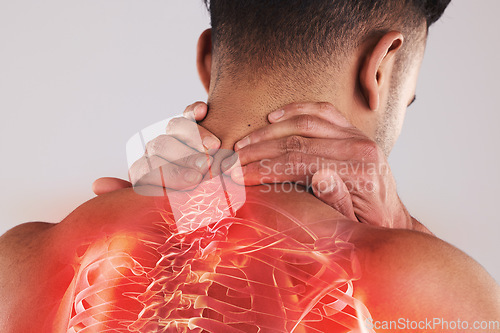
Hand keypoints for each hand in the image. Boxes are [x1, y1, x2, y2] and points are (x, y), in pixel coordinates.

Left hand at [92, 102, 219, 194]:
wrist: (210, 185)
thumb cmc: (187, 201)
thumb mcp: (163, 205)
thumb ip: (133, 197)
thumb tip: (97, 185)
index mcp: (145, 173)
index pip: (146, 169)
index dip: (169, 174)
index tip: (193, 181)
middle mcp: (157, 151)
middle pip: (161, 146)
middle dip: (184, 156)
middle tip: (205, 167)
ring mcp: (174, 135)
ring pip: (175, 126)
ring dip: (194, 134)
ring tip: (214, 147)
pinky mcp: (193, 121)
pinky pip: (189, 112)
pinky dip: (194, 109)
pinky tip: (203, 111)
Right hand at [224, 102, 427, 231]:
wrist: (391, 219)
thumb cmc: (368, 227)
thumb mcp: (355, 226)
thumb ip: (339, 201)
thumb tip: (321, 175)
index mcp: (359, 173)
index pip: (298, 164)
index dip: (263, 168)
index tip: (236, 175)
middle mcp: (361, 148)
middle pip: (297, 141)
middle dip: (258, 150)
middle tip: (231, 159)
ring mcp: (357, 135)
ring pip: (304, 122)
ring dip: (269, 131)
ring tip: (243, 143)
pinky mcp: (354, 129)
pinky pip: (322, 110)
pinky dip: (295, 109)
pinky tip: (273, 116)